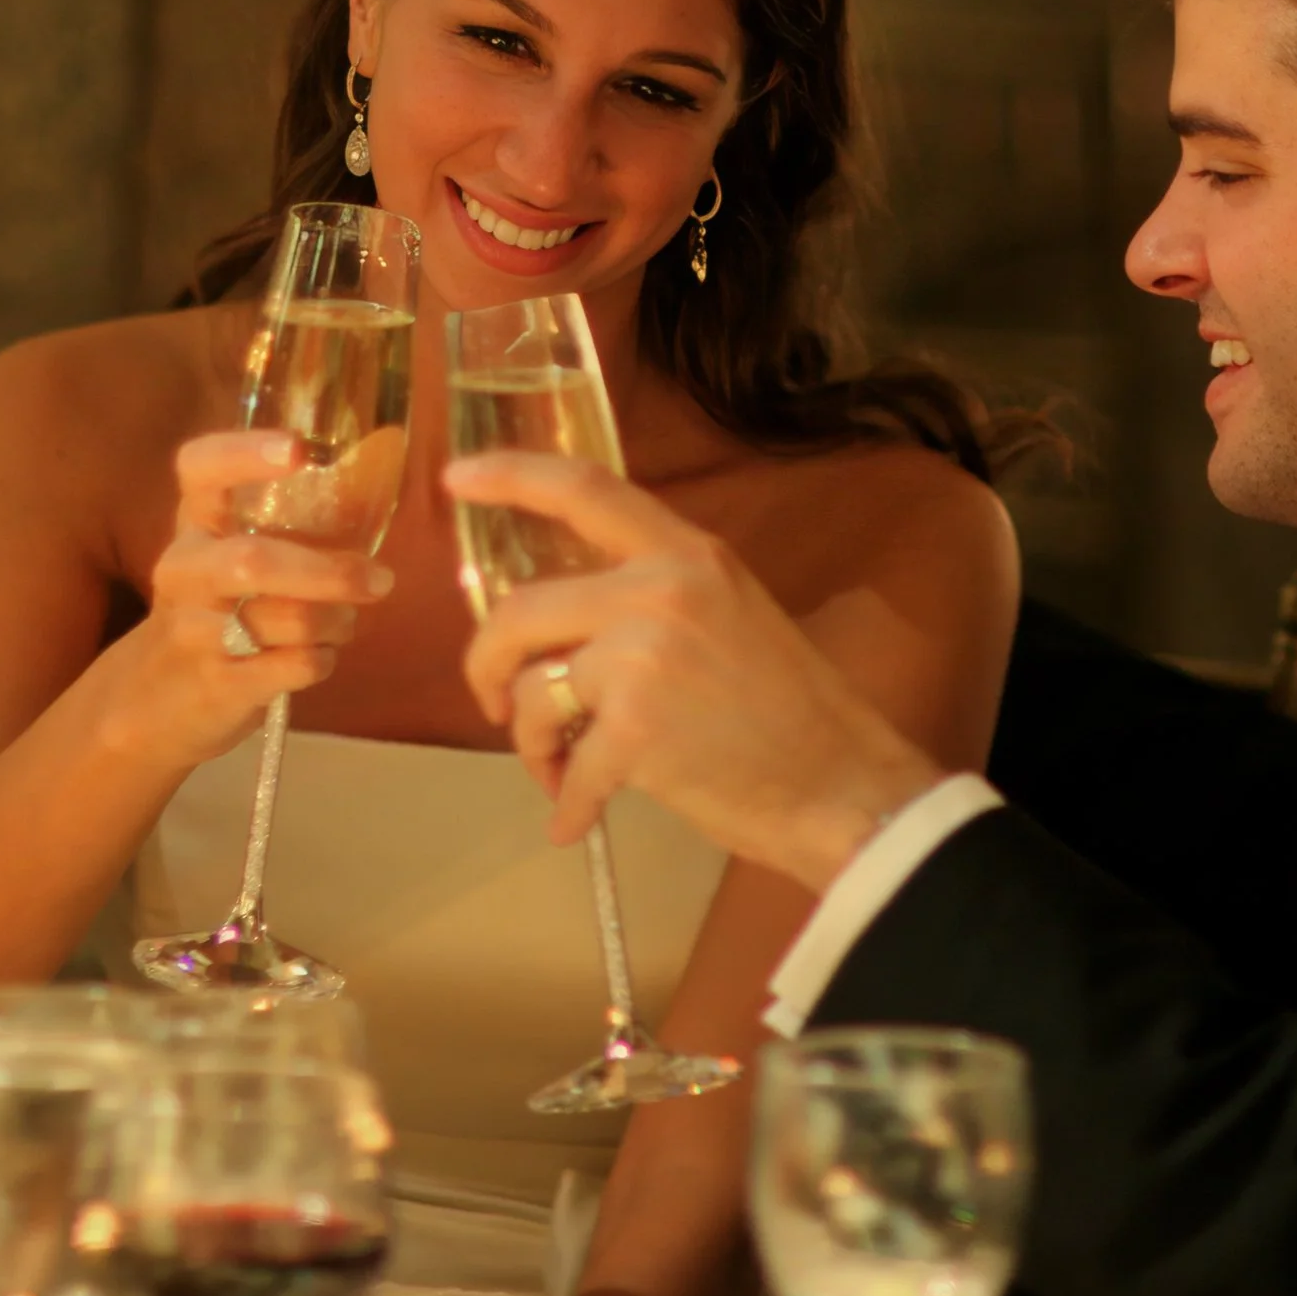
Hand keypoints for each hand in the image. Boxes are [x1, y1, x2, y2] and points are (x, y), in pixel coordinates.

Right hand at [98, 430, 392, 771]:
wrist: (152, 698)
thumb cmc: (218, 609)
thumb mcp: (232, 557)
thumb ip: (286, 525)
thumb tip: (374, 488)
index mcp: (196, 524)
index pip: (199, 469)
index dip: (246, 453)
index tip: (301, 450)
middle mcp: (186, 570)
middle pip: (254, 562)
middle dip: (330, 572)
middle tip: (381, 580)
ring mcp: (194, 630)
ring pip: (286, 620)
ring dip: (336, 621)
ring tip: (343, 622)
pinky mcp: (217, 682)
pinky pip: (295, 666)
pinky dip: (323, 660)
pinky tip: (317, 656)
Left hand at [446, 454, 945, 891]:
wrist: (841, 782)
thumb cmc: (788, 710)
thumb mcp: (732, 613)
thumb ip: (657, 597)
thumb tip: (563, 625)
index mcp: (689, 554)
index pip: (586, 489)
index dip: (512, 476)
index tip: (455, 478)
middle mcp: (663, 589)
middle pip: (520, 610)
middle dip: (486, 666)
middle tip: (495, 703)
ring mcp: (645, 656)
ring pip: (530, 692)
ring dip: (532, 744)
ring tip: (563, 772)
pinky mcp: (636, 728)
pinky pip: (564, 766)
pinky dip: (567, 802)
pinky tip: (579, 819)